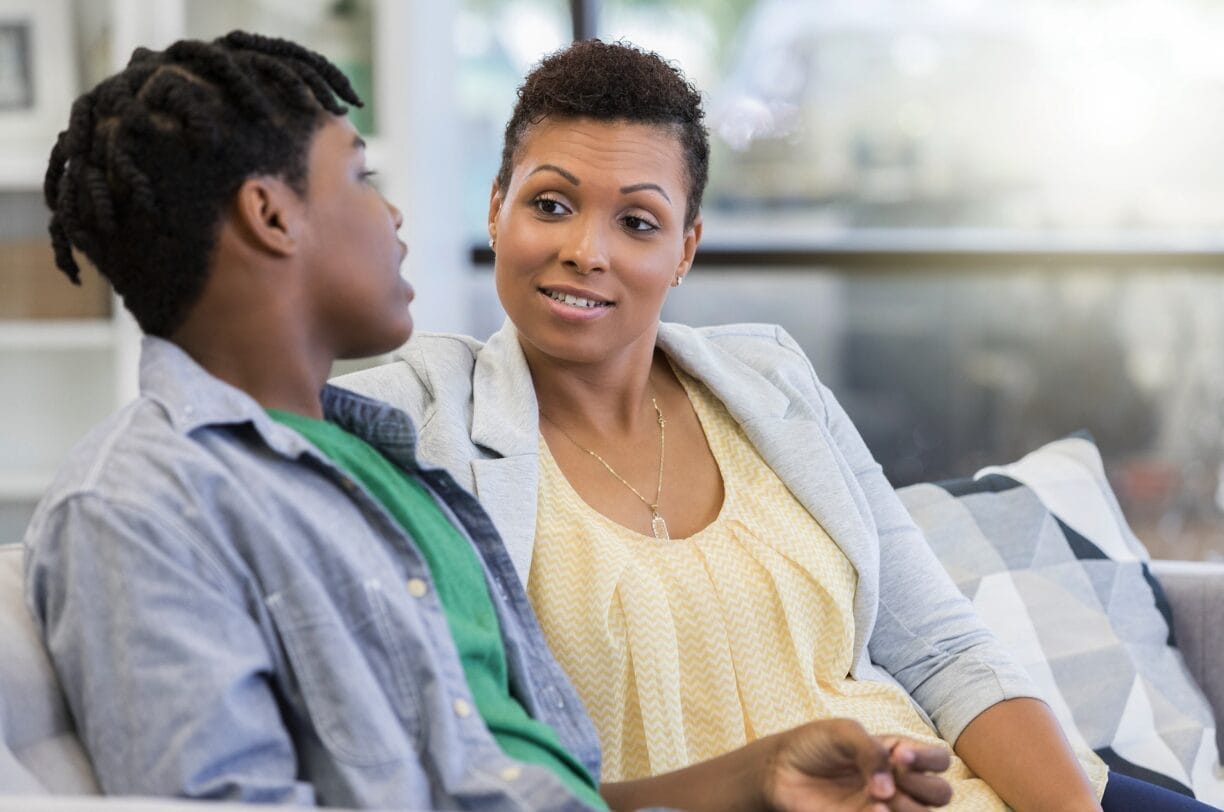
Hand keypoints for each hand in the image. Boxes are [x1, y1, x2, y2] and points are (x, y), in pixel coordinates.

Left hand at [762, 719, 952, 811]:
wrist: (780, 770)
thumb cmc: (814, 744)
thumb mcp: (843, 732)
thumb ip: (870, 750)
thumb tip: (889, 788)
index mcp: (899, 753)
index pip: (938, 760)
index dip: (929, 760)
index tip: (900, 754)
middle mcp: (899, 781)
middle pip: (940, 793)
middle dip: (924, 786)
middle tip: (895, 776)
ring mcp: (886, 805)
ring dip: (908, 807)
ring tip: (878, 796)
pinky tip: (872, 809)